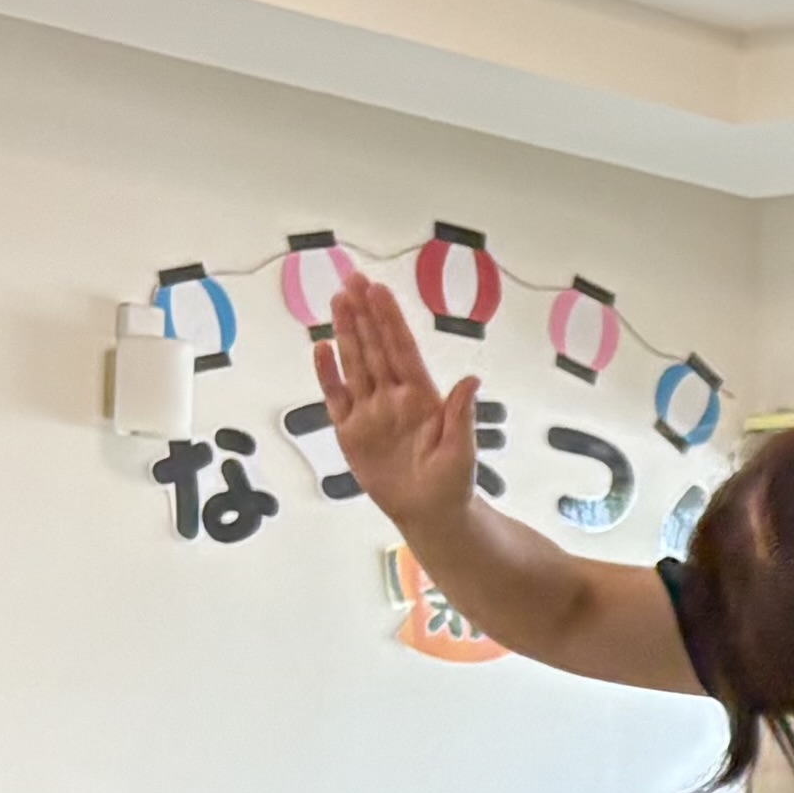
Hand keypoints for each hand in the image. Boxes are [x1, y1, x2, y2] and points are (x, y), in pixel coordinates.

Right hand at [307, 277, 483, 541]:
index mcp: (422, 397)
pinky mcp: (350, 431)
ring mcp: (370, 411)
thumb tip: (472, 379)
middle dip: (363, 314)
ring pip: (354, 364)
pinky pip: (336, 397)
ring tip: (337, 300)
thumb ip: (460, 414)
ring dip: (345, 333)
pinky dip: (327, 374)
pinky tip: (321, 348)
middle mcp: (393, 397)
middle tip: (351, 279)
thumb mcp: (461, 450)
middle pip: (374, 348)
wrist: (430, 513)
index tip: (378, 290)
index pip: (402, 350)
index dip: (389, 320)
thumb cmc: (453, 482)